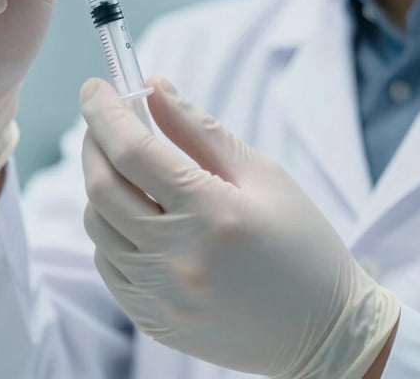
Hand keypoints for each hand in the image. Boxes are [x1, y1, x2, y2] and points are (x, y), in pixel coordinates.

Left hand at [80, 77, 398, 378]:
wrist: (326, 335)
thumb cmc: (302, 242)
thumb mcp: (262, 174)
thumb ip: (199, 128)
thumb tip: (153, 86)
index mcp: (212, 214)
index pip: (133, 151)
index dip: (104, 111)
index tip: (95, 87)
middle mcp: (177, 259)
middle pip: (102, 186)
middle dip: (93, 141)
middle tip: (103, 119)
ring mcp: (161, 297)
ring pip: (97, 225)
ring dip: (99, 184)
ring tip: (126, 166)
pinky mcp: (153, 320)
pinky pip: (107, 262)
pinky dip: (110, 227)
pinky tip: (136, 214)